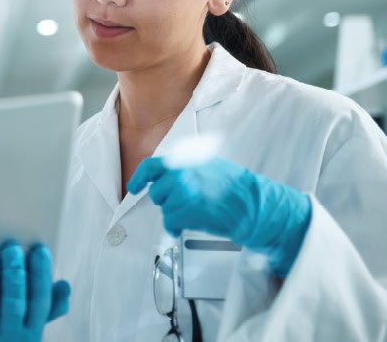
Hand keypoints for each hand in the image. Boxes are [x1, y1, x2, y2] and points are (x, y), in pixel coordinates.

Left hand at [0, 241, 69, 341]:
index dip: (41, 274)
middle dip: (14, 271)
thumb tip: (64, 285)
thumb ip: (44, 311)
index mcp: (30, 337)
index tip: (38, 249)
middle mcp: (8, 341)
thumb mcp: (26, 334)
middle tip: (10, 246)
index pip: (40, 301)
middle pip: (13, 302)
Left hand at [127, 156, 311, 276]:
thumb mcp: (208, 165)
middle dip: (167, 200)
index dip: (139, 178)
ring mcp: (182, 192)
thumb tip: (165, 175)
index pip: (152, 166)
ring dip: (176, 213)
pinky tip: (191, 223)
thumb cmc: (235, 187)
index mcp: (185, 160)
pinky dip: (177, 227)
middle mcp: (181, 173)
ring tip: (197, 212)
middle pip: (157, 192)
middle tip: (185, 203)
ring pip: (165, 208)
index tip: (134, 187)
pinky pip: (170, 222)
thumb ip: (185, 167)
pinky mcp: (186, 211)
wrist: (253, 205)